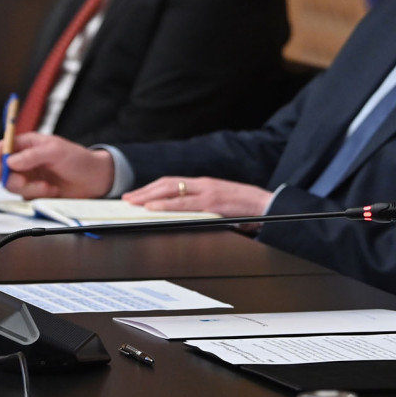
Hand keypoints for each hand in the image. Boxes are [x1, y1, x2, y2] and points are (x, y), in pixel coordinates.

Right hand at [0, 133, 113, 198]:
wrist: (94, 179)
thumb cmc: (78, 159)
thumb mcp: (56, 151)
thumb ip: (32, 155)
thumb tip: (9, 162)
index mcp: (27, 144)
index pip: (1, 148)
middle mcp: (24, 160)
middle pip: (2, 171)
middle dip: (12, 179)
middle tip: (26, 182)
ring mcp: (28, 176)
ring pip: (12, 186)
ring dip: (29, 189)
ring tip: (47, 186)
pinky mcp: (34, 191)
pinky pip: (24, 197)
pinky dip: (37, 196)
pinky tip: (52, 191)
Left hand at [125, 177, 272, 220]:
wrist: (268, 205)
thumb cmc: (247, 207)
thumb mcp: (221, 203)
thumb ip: (204, 206)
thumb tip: (185, 214)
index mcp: (205, 184)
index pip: (173, 182)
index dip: (153, 188)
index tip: (138, 194)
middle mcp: (203, 184)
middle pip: (167, 184)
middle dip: (145, 191)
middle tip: (127, 198)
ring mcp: (207, 192)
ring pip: (171, 190)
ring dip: (149, 196)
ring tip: (134, 202)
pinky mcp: (212, 203)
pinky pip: (183, 204)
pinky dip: (165, 205)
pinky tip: (152, 208)